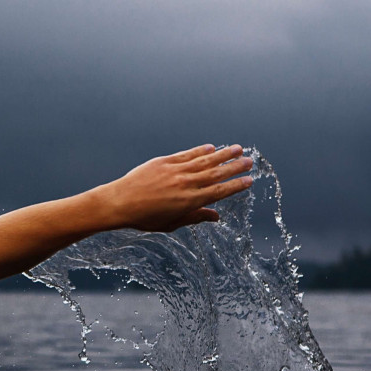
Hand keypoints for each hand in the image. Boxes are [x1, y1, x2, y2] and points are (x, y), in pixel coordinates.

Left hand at [91, 144, 254, 232]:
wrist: (120, 202)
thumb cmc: (145, 218)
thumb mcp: (171, 223)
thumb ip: (195, 217)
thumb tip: (216, 217)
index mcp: (189, 202)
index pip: (219, 192)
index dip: (236, 186)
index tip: (249, 181)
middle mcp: (185, 184)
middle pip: (216, 174)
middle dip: (235, 167)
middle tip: (250, 161)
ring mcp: (176, 171)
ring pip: (205, 160)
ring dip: (223, 154)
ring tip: (238, 149)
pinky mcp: (165, 162)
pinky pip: (187, 154)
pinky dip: (200, 150)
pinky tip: (212, 147)